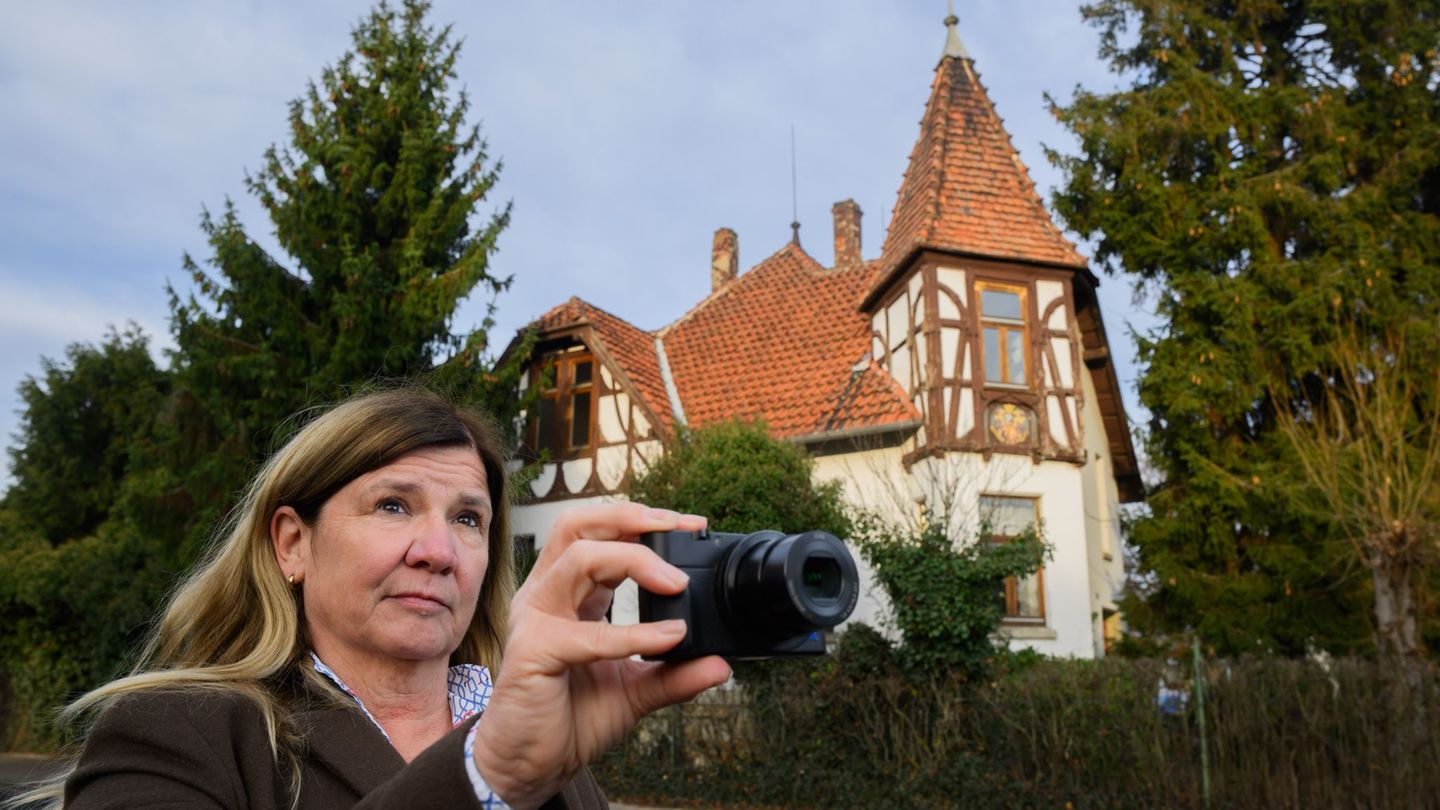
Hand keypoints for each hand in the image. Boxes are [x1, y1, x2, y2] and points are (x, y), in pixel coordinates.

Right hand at [472, 502, 730, 809]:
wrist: (531, 765)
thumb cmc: (571, 719)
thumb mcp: (635, 691)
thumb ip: (674, 674)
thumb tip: (720, 666)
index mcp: (570, 593)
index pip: (601, 535)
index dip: (645, 523)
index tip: (694, 525)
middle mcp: (548, 595)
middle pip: (579, 526)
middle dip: (632, 518)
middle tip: (680, 529)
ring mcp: (537, 618)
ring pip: (580, 559)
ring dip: (634, 561)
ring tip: (676, 583)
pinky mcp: (533, 651)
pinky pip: (586, 633)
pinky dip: (632, 633)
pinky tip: (666, 638)